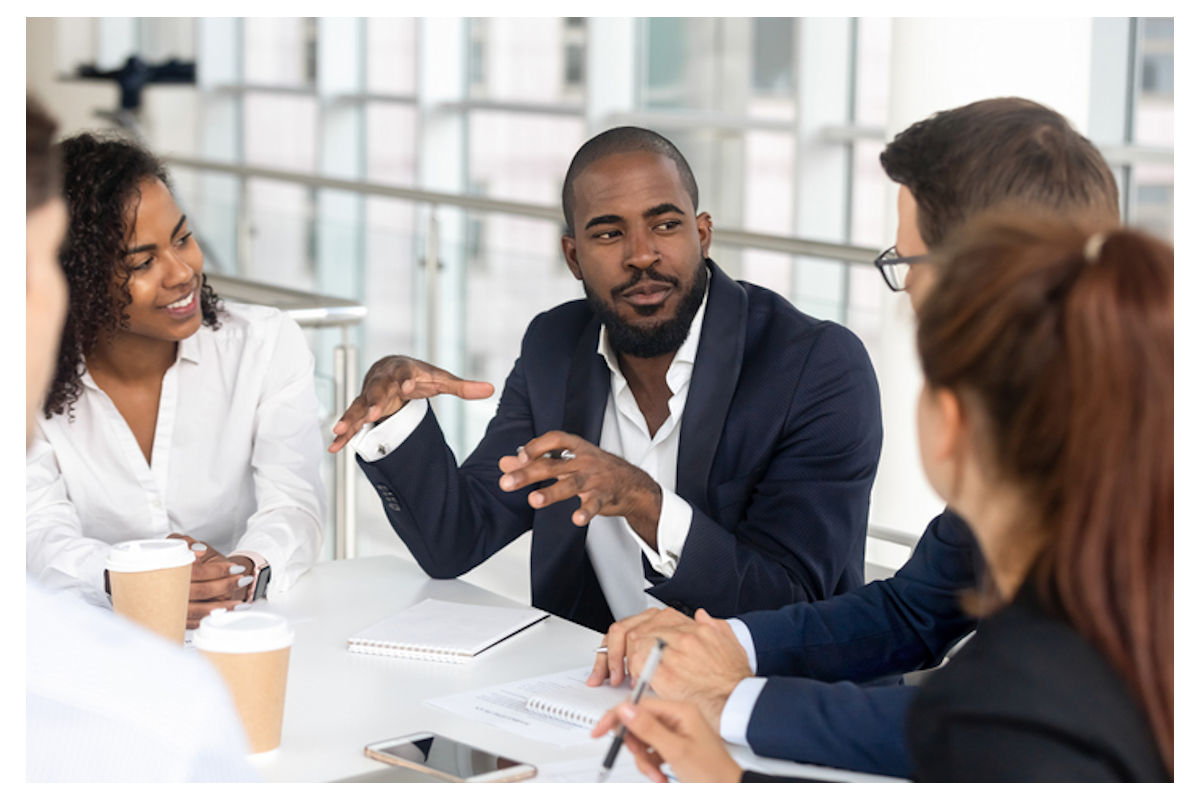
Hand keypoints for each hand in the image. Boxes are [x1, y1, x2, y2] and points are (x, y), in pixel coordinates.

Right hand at [167, 534, 255, 628]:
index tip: (235, 568)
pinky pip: (196, 622)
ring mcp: (172, 607)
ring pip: (197, 610)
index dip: (216, 570)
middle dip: (223, 586)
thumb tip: (198, 550)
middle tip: (242, 580)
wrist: (189, 574)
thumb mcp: (186, 544)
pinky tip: (229, 613)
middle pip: (199, 591)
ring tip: (241, 602)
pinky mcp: (178, 619)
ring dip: (222, 606)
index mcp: (166, 571)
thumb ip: (187, 543)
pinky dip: (213, 618)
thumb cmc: (190, 559)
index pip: (195, 572)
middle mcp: (167, 591)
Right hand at [328, 355, 493, 452]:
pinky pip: (351, 421)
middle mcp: (383, 382)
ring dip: (350, 418)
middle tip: (374, 412)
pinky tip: (334, 447)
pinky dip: (343, 434)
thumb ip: (462, 386)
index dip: (405, 380)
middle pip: (377, 390)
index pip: (405, 375)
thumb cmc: (417, 375)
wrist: (391, 368)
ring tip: (341, 430)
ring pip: (359, 406)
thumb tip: (491, 389)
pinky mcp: (362, 410)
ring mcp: (369, 396)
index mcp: (403, 371)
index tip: (406, 388)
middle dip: (374, 401)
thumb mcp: (440, 379)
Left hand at [497, 432, 662, 544]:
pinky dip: (586, 512)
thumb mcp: (566, 460)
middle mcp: (584, 460)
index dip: (535, 447)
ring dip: (552, 493)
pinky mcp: (604, 497)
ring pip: (571, 484)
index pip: (554, 439)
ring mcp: (595, 478)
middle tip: (505, 483)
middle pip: (553, 465)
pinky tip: (576, 519)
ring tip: (533, 501)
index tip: (518, 457)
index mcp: (575, 448)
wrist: (632, 484)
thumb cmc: (594, 469)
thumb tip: (504, 463)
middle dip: (528, 473)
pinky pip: (594, 504)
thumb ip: (535, 461)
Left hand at [590, 608, 749, 730]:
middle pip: (634, 629)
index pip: (650, 620)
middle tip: (613, 667)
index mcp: (692, 625)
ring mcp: (671, 650)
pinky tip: (631, 683)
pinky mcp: (664, 672)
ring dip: (621, 661)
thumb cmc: (734, 680)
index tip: (629, 650)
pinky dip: (629, 672)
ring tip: (620, 676)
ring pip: (632, 643)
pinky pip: (636, 664)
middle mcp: (680, 633)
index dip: (633, 637)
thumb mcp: (729, 643)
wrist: (739, 702)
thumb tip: (702, 616)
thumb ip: (713, 626)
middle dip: (618, 649)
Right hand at [591, 698, 742, 782]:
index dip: (617, 718)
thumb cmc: (713, 773)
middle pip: (638, 723)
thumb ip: (648, 729)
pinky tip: (661, 774)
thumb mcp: (675, 751)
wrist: (728, 791)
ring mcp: (676, 733)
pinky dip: (651, 765)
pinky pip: (651, 752)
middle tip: (643, 760)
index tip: (600, 731)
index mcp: (680, 711)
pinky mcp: (674, 746)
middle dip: (636, 747)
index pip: (638, 705)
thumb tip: (626, 709)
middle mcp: (677, 718)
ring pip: (643, 741)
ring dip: (644, 761)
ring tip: (657, 773)